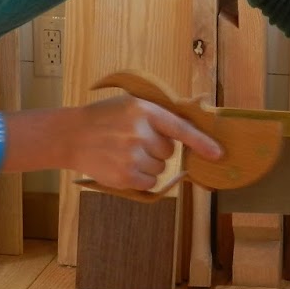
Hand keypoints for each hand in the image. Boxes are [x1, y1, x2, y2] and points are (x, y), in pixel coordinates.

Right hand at [69, 94, 222, 191]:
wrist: (71, 135)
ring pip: (160, 169)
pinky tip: (123, 167)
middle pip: (169, 152)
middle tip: (133, 142)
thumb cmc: (104, 119)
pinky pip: (150, 182)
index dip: (202, 142)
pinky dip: (140, 178)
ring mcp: (131, 155)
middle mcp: (139, 132)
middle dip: (157, 150)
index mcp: (143, 111)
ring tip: (124, 154)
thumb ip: (156, 116)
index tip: (218, 153)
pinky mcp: (125, 175)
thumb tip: (188, 134)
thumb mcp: (129, 106)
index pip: (180, 128)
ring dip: (148, 165)